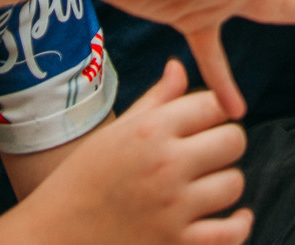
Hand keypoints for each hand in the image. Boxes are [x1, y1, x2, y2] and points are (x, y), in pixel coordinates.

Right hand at [11, 60, 250, 244]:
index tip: (203, 124)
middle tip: (207, 154)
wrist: (54, 233)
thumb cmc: (84, 178)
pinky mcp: (176, 244)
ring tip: (204, 186)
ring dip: (224, 184)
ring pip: (234, 184)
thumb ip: (156, 100)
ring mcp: (173, 208)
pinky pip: (230, 234)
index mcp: (150, 131)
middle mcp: (165, 165)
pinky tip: (237, 217)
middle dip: (225, 144)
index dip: (213, 112)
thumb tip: (178, 66)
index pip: (214, 105)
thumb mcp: (115, 132)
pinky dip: (240, 225)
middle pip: (233, 140)